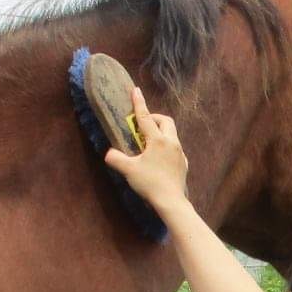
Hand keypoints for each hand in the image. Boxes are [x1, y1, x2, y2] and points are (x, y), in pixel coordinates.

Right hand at [103, 87, 190, 213]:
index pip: (146, 117)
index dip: (139, 103)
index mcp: (157, 140)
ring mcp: (180, 153)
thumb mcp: (128, 170)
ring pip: (172, 134)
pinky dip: (167, 146)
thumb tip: (108, 153)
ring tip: (149, 142)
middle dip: (154, 118)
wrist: (171, 201)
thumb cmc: (150, 183)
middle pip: (165, 121)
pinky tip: (160, 157)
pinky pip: (176, 148)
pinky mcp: (184, 163)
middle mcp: (171, 142)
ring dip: (161, 132)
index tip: (135, 90)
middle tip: (143, 125)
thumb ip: (116, 158)